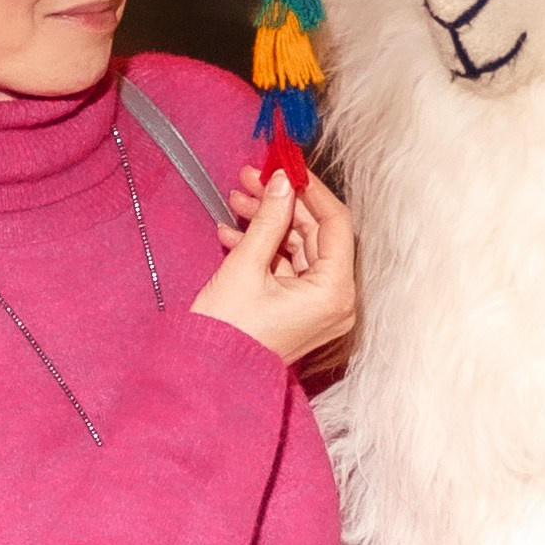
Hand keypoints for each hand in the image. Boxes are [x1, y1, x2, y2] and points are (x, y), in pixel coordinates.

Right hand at [193, 166, 357, 376]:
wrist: (209, 378)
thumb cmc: (228, 332)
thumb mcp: (246, 265)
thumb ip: (269, 218)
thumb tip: (282, 182)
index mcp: (334, 291)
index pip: (335, 223)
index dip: (310, 190)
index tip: (286, 167)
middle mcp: (335, 301)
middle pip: (316, 234)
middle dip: (282, 204)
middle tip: (251, 178)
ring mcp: (319, 307)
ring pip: (299, 248)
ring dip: (269, 223)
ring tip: (236, 201)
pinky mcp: (301, 310)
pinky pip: (288, 268)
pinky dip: (264, 249)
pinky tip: (233, 233)